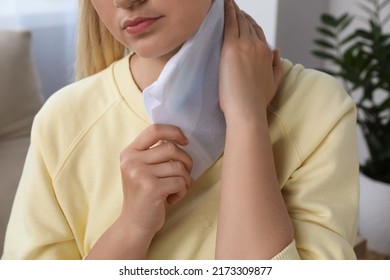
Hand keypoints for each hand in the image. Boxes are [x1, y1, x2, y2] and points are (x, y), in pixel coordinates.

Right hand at [119, 124, 192, 237]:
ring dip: (185, 179)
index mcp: (129, 152)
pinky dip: (182, 191)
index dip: (174, 131)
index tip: (185, 141)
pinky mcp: (151, 188)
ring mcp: (140, 174)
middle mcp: (131, 161)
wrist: (134, 223)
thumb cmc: (144, 194)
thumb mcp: (142, 169)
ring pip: (178, 166)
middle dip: (186, 161)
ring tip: (177, 189)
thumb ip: (154, 153)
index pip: (154, 129)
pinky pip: (180, 182)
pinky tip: (172, 199)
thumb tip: (178, 138)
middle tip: (184, 174)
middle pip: (171, 148)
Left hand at [219, 0, 283, 120]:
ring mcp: (245, 45)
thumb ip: (277, 65)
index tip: (243, 20)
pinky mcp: (231, 47)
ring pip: (240, 21)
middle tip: (231, 7)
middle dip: (241, 15)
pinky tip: (223, 4)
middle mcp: (259, 46)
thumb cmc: (256, 101)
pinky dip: (227, 11)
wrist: (247, 110)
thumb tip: (276, 50)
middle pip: (249, 24)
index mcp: (267, 54)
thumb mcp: (274, 83)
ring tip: (226, 3)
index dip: (250, 25)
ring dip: (233, 10)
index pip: (258, 33)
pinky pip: (229, 23)